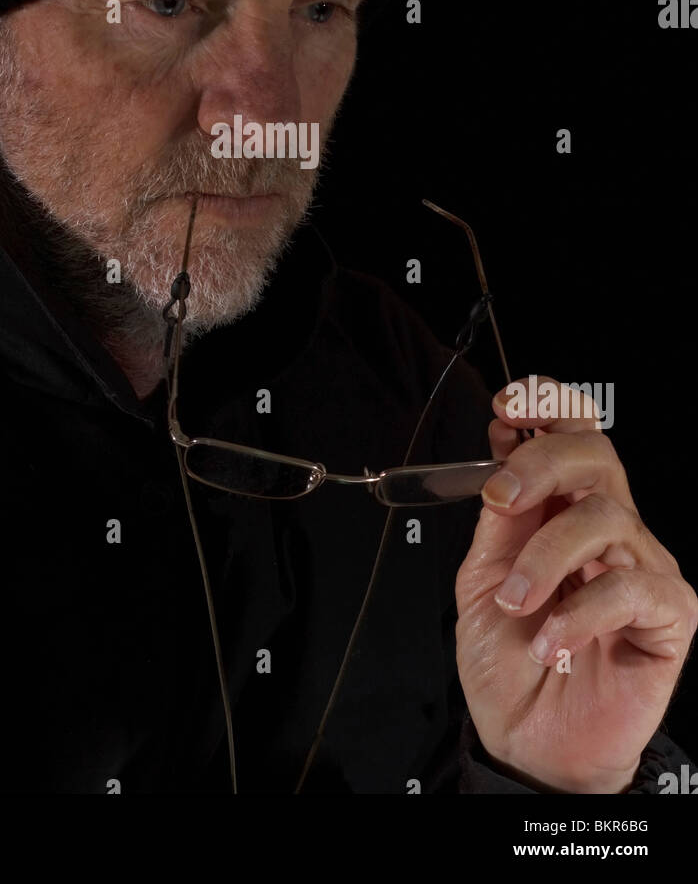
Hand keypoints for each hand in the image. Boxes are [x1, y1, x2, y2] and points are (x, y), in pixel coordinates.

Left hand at [454, 376, 697, 792]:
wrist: (529, 741)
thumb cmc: (509, 665)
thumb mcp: (480, 581)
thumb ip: (496, 520)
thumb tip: (500, 453)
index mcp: (560, 510)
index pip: (571, 434)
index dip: (546, 407)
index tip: (505, 408)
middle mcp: (606, 529)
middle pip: (596, 455)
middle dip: (543, 460)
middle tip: (501, 498)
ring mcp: (641, 566)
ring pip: (608, 517)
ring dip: (547, 556)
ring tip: (516, 603)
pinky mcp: (667, 614)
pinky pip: (632, 586)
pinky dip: (581, 610)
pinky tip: (553, 640)